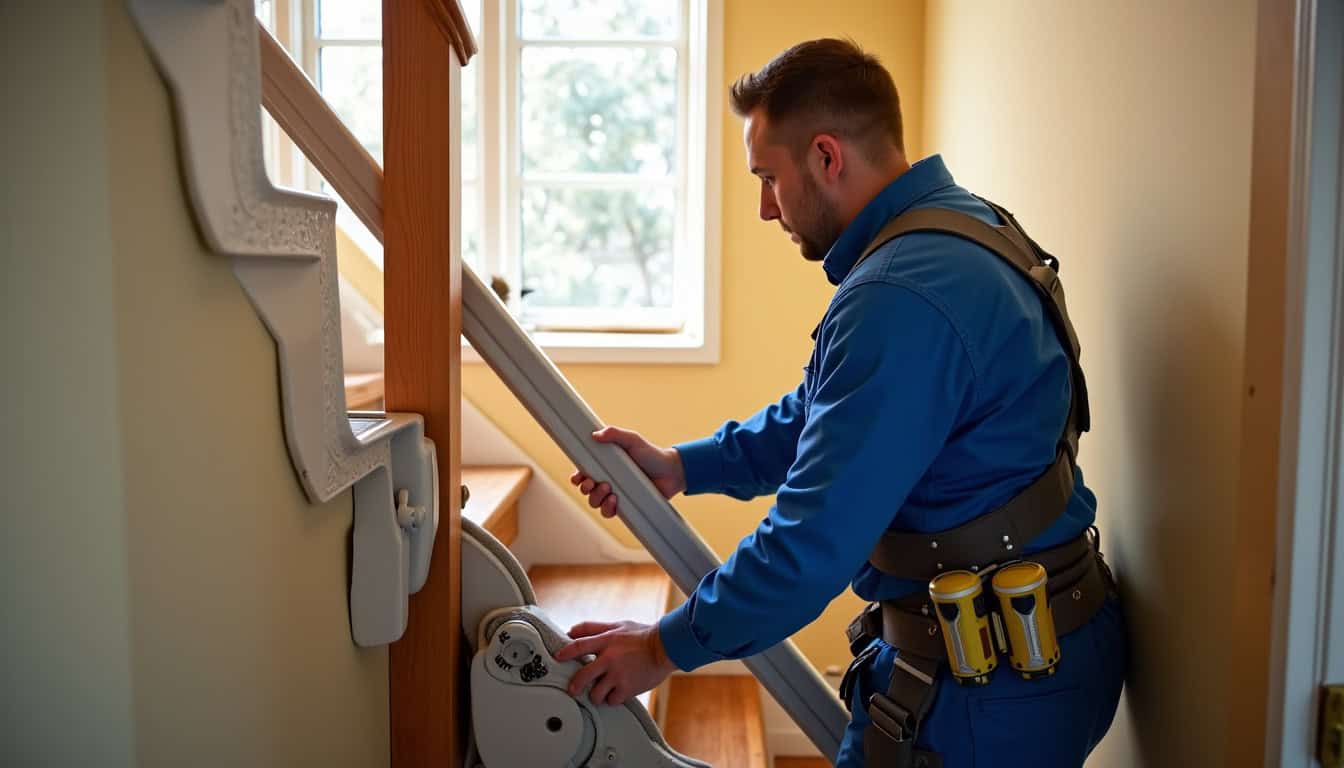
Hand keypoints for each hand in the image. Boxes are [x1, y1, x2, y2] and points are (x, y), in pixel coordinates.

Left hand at [554, 620, 677, 705]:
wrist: (666, 648)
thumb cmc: (642, 636)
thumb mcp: (617, 625)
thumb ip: (593, 628)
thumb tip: (571, 630)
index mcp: (606, 641)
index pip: (579, 646)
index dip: (565, 652)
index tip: (557, 657)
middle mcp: (610, 659)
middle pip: (583, 676)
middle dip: (575, 685)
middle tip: (573, 689)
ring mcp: (618, 675)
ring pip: (596, 693)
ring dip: (596, 694)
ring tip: (601, 691)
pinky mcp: (628, 688)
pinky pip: (612, 700)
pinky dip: (612, 698)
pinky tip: (616, 693)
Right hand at [570, 426, 685, 517]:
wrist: (671, 471)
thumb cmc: (651, 454)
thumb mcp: (632, 440)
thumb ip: (615, 434)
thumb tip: (595, 434)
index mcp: (605, 465)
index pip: (583, 473)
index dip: (577, 477)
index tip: (577, 477)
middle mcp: (607, 480)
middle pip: (585, 489)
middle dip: (585, 488)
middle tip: (593, 482)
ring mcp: (615, 494)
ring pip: (594, 502)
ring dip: (596, 497)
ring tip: (608, 489)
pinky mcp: (624, 506)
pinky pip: (608, 513)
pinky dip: (607, 508)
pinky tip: (615, 500)